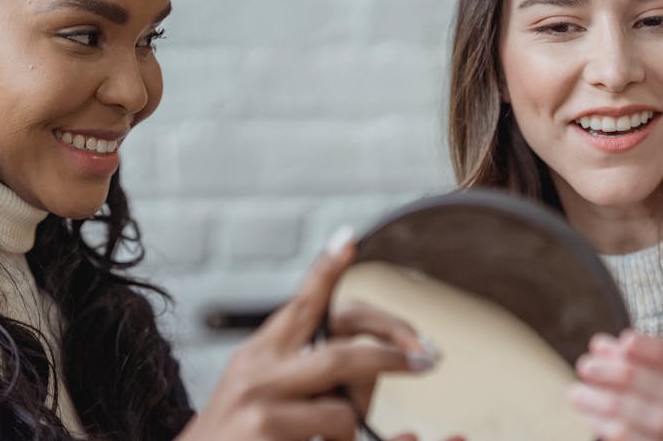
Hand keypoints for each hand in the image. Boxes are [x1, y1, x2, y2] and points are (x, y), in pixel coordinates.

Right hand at [177, 231, 439, 440]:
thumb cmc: (236, 435)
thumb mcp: (256, 389)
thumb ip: (299, 368)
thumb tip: (366, 363)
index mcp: (259, 353)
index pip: (301, 305)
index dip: (326, 273)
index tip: (349, 241)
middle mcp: (258, 373)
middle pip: (342, 352)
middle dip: (392, 353)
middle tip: (427, 358)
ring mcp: (262, 406)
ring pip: (344, 408)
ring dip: (354, 423)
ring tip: (334, 434)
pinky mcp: (268, 433)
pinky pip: (339, 432)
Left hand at [568, 330, 662, 440]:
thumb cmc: (650, 423)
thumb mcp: (649, 394)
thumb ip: (630, 367)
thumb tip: (601, 346)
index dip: (660, 352)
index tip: (626, 339)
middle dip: (626, 374)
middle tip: (585, 365)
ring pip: (661, 421)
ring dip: (612, 402)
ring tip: (577, 393)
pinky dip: (616, 429)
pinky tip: (593, 420)